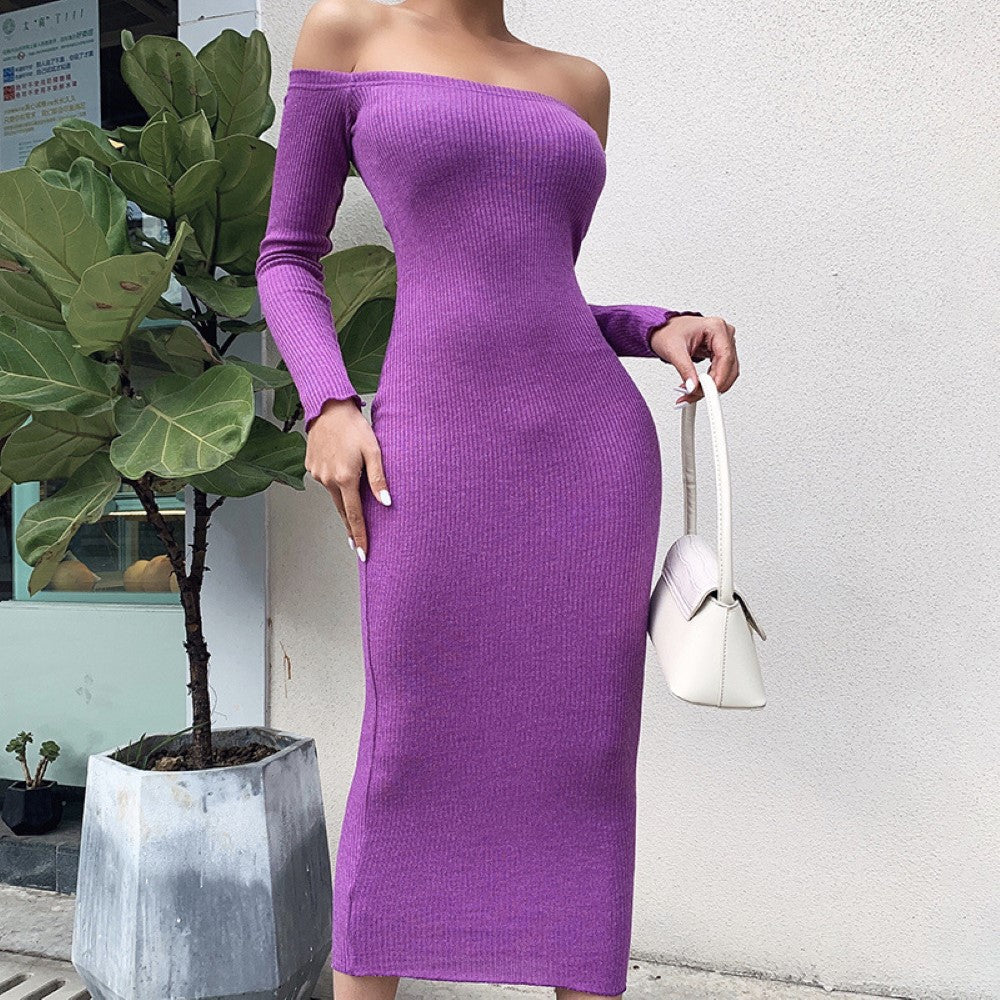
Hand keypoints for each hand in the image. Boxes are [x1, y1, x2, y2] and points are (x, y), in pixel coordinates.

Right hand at [304, 397, 390, 561]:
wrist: (328, 407)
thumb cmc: (355, 426)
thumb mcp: (374, 450)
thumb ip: (379, 478)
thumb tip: (386, 503)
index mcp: (345, 478)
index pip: (354, 516)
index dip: (359, 536)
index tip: (363, 553)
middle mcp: (328, 480)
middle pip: (342, 511)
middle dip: (351, 529)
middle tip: (358, 546)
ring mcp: (317, 474)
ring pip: (334, 495)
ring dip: (344, 501)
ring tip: (355, 505)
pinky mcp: (311, 466)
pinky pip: (326, 481)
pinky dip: (335, 483)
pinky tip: (341, 473)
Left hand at [648, 314, 738, 404]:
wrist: (663, 329)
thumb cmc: (668, 331)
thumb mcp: (674, 351)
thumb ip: (685, 369)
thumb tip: (693, 387)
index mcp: (716, 327)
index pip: (725, 357)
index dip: (719, 377)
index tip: (709, 392)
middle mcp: (724, 334)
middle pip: (729, 367)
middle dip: (713, 385)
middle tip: (696, 395)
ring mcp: (724, 343)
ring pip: (728, 372)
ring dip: (712, 386)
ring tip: (693, 392)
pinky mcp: (719, 352)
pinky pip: (721, 371)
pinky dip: (711, 382)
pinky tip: (698, 387)